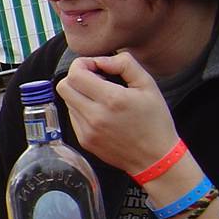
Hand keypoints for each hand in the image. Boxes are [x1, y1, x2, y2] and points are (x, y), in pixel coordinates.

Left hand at [56, 52, 177, 174]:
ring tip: (100, 96)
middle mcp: (95, 116)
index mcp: (111, 99)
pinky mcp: (83, 140)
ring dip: (79, 93)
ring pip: (67, 101)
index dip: (82, 64)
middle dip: (76, 77)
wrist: (155, 159)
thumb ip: (125, 64)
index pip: (75, 74)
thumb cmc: (155, 121)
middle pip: (64, 86)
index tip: (95, 67)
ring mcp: (86, 130)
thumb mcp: (148, 86)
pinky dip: (81, 109)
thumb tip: (101, 60)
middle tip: (95, 79)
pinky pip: (73, 117)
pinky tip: (100, 112)